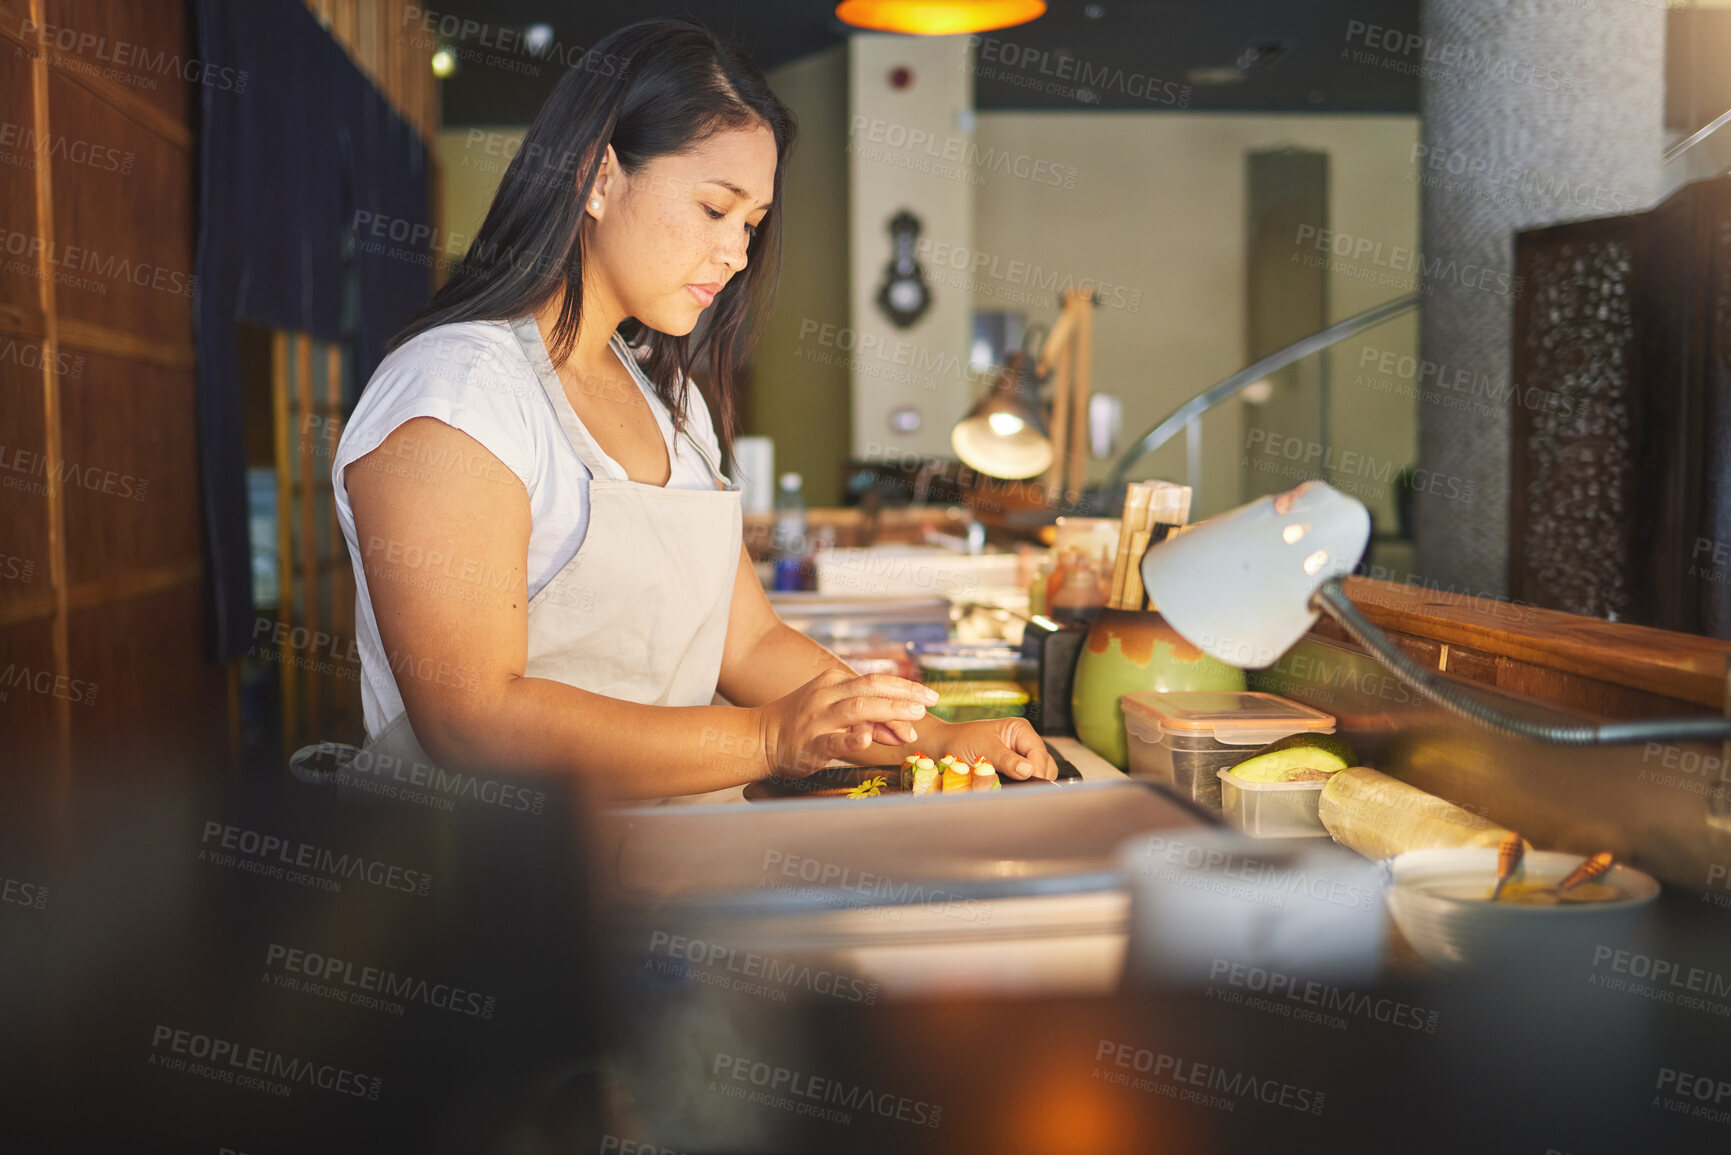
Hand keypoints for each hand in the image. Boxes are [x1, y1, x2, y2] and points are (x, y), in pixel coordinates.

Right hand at [756, 669, 936, 777]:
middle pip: (871, 687)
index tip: (930, 697)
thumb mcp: (837, 713)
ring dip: (888, 711)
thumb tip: (905, 728)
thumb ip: (872, 719)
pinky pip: (833, 741)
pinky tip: (868, 738)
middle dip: (904, 693)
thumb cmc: (803, 723)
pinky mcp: (809, 744)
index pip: (877, 681)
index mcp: (834, 681)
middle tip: (931, 702)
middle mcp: (826, 695)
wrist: (760, 737)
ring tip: (914, 718)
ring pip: (857, 708)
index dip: (906, 689)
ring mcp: (817, 719)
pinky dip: (851, 738)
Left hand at [933, 716, 1057, 780]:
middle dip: (1033, 779)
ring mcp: (1021, 757)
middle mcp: (1024, 742)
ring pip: (1038, 776)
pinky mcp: (1015, 770)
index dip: (1036, 771)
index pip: (1039, 754)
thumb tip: (1028, 770)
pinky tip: (1007, 788)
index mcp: (1020, 730)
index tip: (1028, 785)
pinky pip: (1026, 782)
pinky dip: (1019, 787)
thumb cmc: (961, 741)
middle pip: (1045, 766)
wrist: (945, 746)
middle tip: (1017, 789)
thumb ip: (1006, 759)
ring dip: (1026, 784)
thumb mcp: (983, 748)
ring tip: (1009, 788)